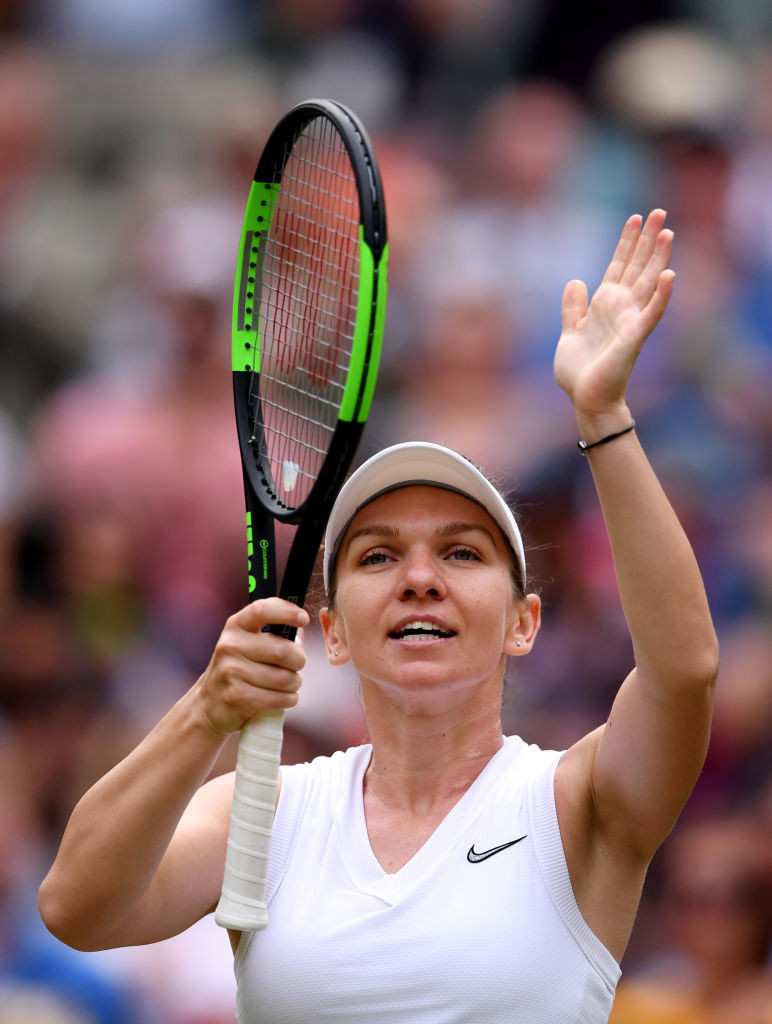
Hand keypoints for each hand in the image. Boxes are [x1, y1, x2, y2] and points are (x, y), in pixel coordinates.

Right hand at [194, 598, 308, 735]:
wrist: (209, 704)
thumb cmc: (237, 670)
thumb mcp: (248, 644)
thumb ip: (275, 633)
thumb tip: (300, 626)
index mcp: (236, 627)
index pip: (262, 610)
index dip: (286, 612)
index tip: (304, 618)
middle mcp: (230, 646)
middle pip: (283, 651)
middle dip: (298, 661)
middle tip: (295, 666)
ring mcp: (231, 672)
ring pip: (285, 678)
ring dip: (294, 683)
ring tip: (286, 684)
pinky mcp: (237, 697)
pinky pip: (279, 698)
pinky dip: (289, 699)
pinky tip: (282, 697)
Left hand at [553, 209, 673, 427]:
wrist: (585, 398)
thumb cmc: (579, 372)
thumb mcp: (569, 333)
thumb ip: (572, 308)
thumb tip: (575, 281)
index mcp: (605, 304)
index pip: (619, 265)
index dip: (626, 242)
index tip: (635, 218)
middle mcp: (621, 308)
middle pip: (638, 266)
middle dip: (647, 240)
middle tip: (660, 211)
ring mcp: (630, 321)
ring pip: (649, 283)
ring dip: (659, 259)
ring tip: (667, 232)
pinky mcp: (634, 338)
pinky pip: (651, 314)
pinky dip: (661, 296)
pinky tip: (669, 276)